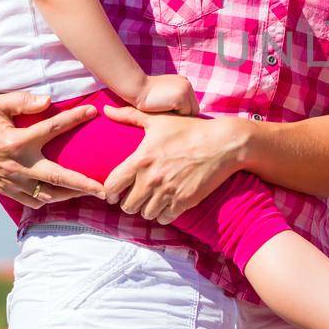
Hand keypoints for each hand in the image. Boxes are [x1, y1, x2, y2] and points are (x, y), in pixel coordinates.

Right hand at [0, 89, 105, 206]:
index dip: (74, 118)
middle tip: (104, 190)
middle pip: (57, 177)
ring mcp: (11, 180)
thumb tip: (48, 101)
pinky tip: (61, 197)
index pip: (52, 128)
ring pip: (46, 195)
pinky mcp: (5, 188)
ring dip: (69, 195)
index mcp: (16, 141)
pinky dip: (47, 201)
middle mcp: (16, 165)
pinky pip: (30, 201)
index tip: (93, 112)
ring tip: (90, 194)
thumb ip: (22, 101)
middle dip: (83, 184)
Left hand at [101, 105, 243, 221]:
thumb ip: (129, 116)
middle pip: (127, 206)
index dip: (109, 192)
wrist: (223, 144)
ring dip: (147, 209)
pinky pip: (164, 218)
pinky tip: (167, 204)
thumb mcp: (158, 120)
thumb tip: (105, 109)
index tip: (114, 192)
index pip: (112, 186)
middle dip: (129, 203)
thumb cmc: (190, 129)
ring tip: (151, 201)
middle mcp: (152, 179)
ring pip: (146, 214)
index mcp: (141, 159)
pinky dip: (164, 214)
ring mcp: (168, 192)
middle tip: (135, 197)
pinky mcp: (184, 202)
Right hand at [134, 74, 198, 116]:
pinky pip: (184, 114)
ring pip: (190, 112)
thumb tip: (183, 114)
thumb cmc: (145, 93)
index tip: (170, 113)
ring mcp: (185, 90)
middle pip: (194, 109)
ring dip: (178, 116)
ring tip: (165, 112)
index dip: (182, 111)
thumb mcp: (164, 91)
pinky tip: (164, 110)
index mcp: (184, 82)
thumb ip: (174, 98)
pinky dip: (175, 116)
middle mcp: (187, 84)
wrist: (136, 88)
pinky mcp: (182, 98)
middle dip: (183, 114)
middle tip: (169, 116)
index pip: (191, 103)